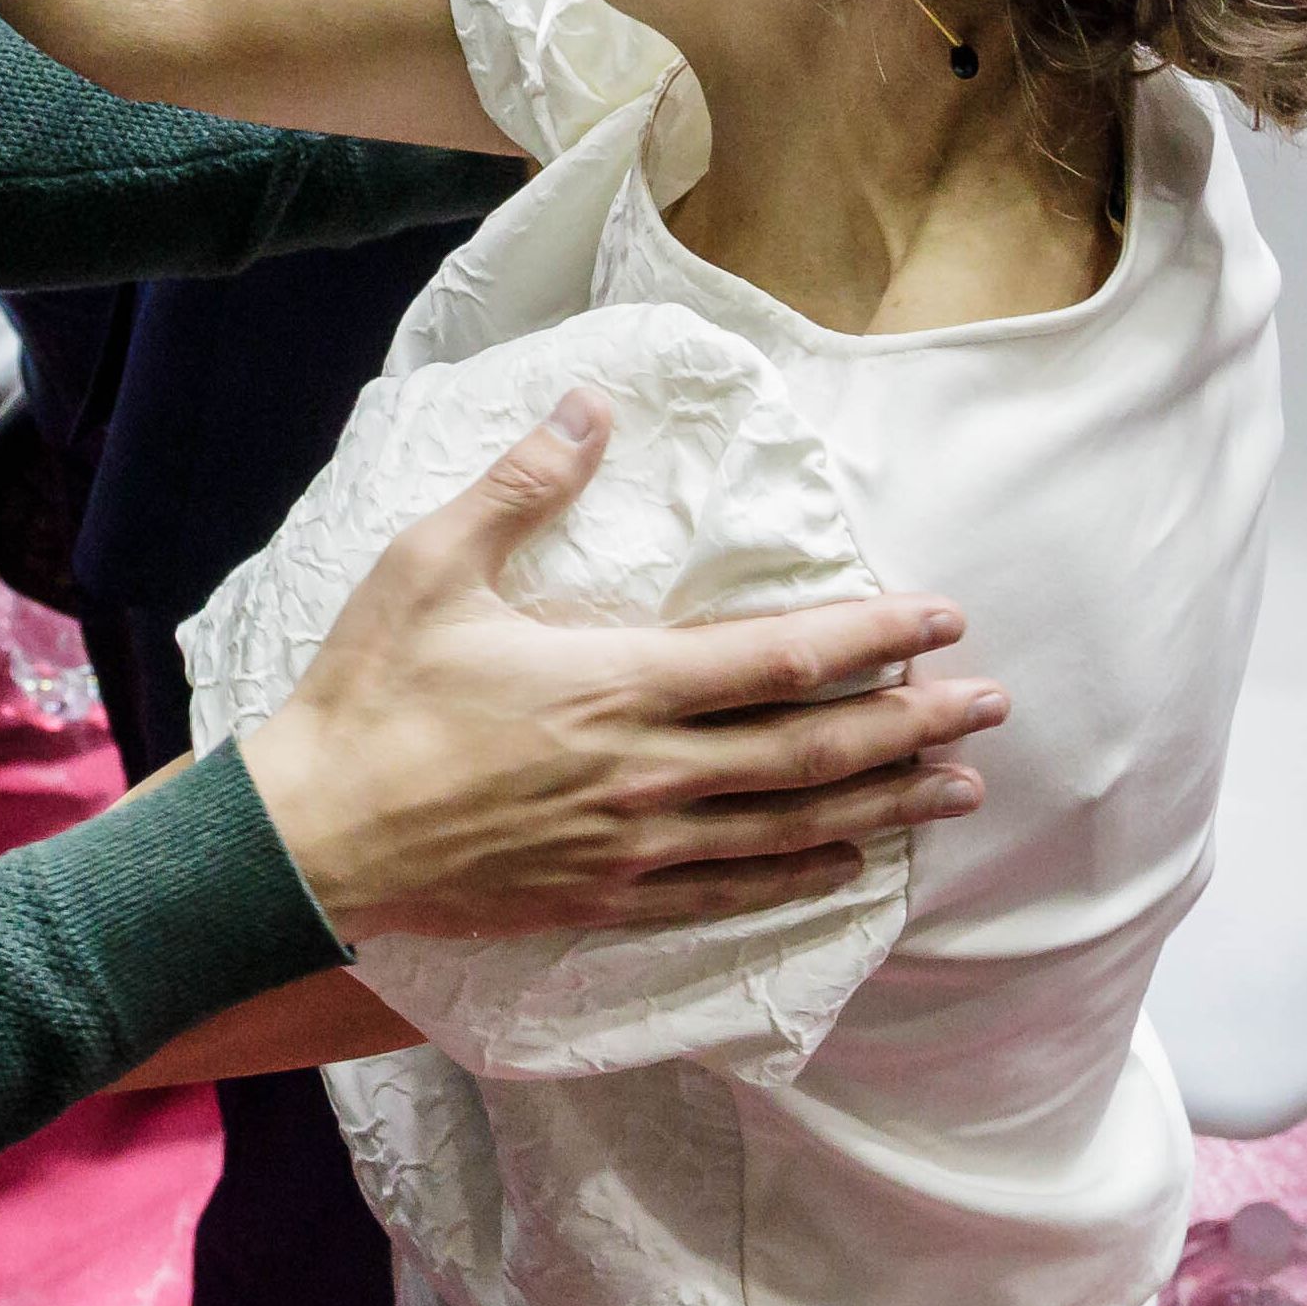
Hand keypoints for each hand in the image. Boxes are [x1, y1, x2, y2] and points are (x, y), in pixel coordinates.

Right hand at [231, 394, 1012, 939]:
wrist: (313, 836)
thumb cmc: (369, 694)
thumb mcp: (430, 566)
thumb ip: (520, 487)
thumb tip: (590, 408)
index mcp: (616, 681)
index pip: (779, 658)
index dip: (871, 637)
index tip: (942, 621)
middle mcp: (645, 770)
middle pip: (811, 749)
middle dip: (913, 724)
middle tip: (992, 708)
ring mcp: (631, 843)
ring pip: (789, 824)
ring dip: (883, 802)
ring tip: (958, 790)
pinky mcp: (606, 897)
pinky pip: (729, 890)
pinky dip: (800, 875)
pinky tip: (851, 863)